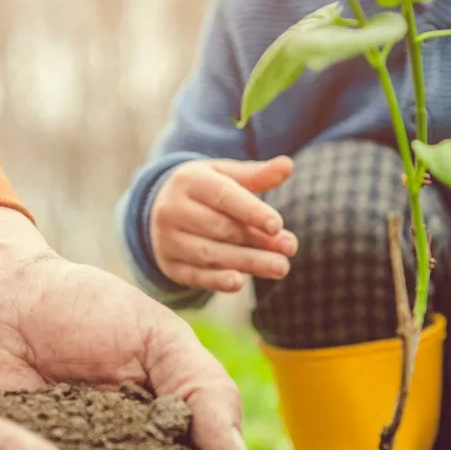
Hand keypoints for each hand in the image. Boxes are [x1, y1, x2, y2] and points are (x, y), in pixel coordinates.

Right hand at [150, 156, 298, 292]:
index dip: (252, 211)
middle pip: (220, 228)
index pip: (223, 197)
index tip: (277, 225)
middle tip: (290, 249)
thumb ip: (256, 175)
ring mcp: (168, 239)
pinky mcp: (170, 265)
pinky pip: (195, 275)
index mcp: (189, 181)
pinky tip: (239, 283)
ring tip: (280, 267)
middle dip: (257, 240)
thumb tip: (287, 165)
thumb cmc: (204, 190)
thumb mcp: (224, 176)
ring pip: (209, 253)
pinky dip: (216, 281)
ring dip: (247, 262)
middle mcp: (173, 210)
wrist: (160, 209)